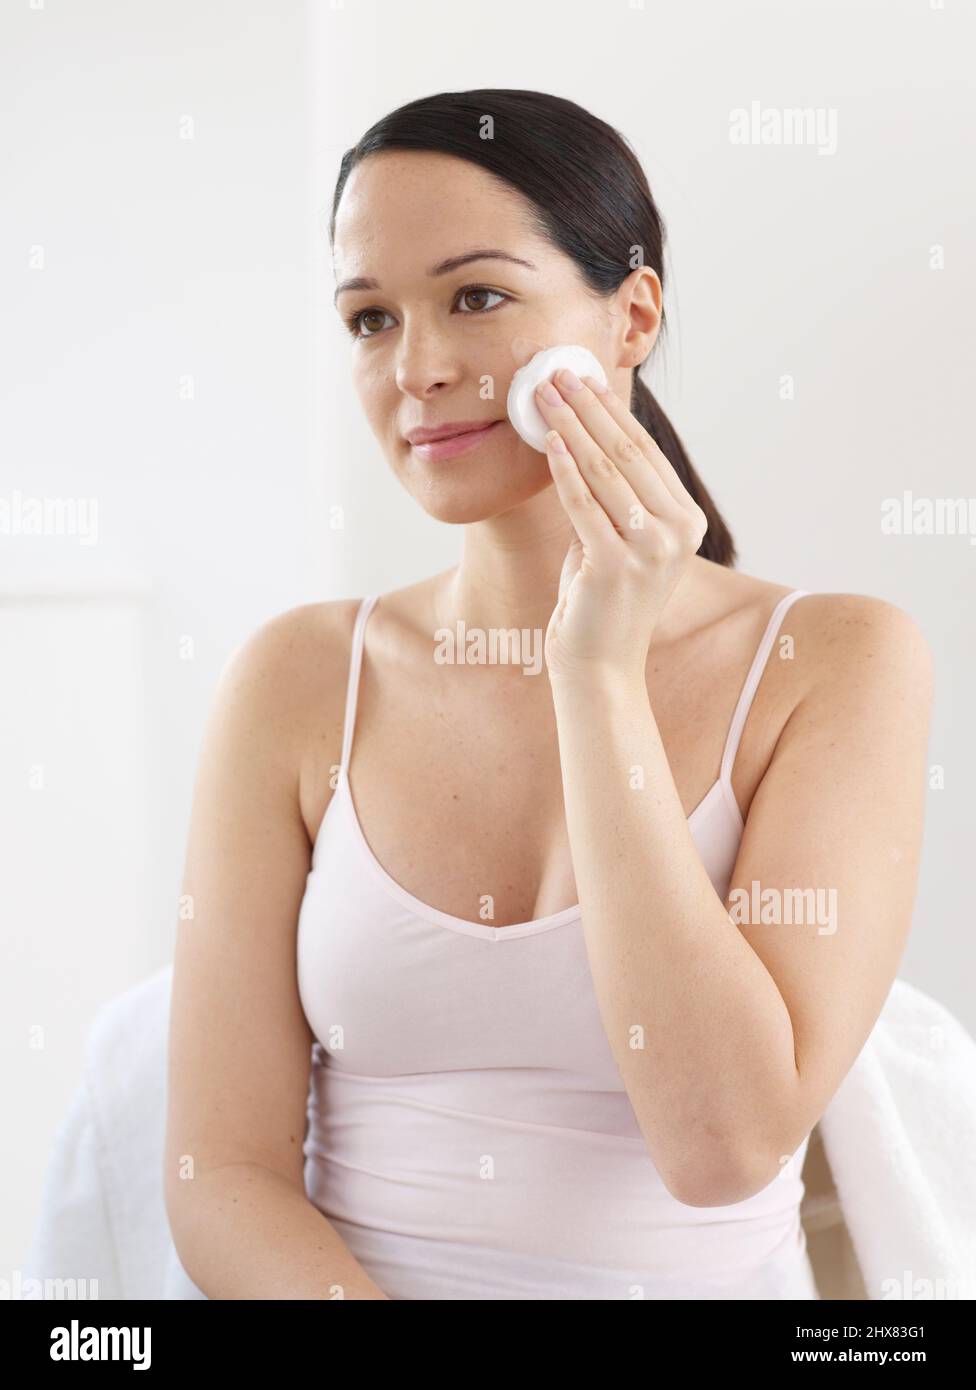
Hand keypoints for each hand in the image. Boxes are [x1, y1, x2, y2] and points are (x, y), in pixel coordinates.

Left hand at [535, 368, 706, 683]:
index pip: (644, 451)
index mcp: (686, 521)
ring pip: (604, 471)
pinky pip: (583, 504)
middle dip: (587, 407)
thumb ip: (613, 494)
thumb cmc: (601, 599)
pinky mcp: (616, 565)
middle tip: (556, 373)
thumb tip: (582, 430)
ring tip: (544, 396)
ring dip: (571, 427)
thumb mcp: (617, 537)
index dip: (610, 410)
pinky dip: (564, 469)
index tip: (582, 377)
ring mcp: (651, 550)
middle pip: (626, 453)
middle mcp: (678, 532)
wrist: (599, 663)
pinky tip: (547, 440)